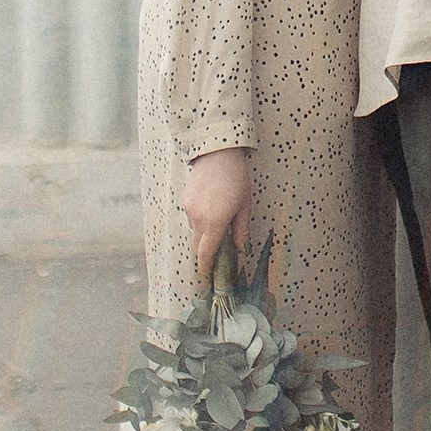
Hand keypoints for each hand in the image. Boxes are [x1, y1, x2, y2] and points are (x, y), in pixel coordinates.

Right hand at [184, 148, 252, 283]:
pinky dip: (200, 219)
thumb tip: (241, 249)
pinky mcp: (185, 199)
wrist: (218, 152)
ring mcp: (189, 208)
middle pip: (198, 245)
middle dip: (205, 253)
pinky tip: (212, 207)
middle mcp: (198, 218)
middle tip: (215, 257)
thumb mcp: (245, 205)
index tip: (207, 278)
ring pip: (194, 230)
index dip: (206, 268)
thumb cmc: (236, 178)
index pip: (206, 253)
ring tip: (219, 221)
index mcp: (214, 222)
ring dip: (204, 233)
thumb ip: (241, 230)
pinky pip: (191, 217)